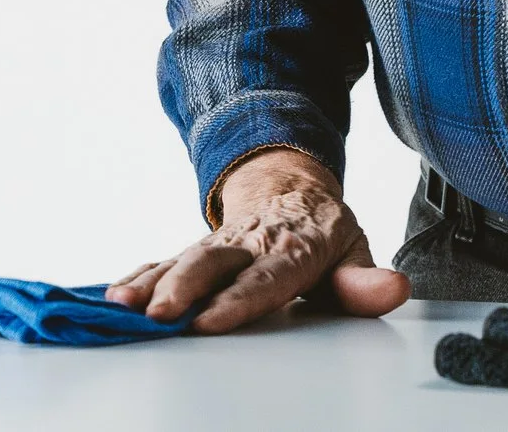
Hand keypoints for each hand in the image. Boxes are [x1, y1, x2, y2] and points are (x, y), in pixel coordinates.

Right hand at [105, 149, 410, 333]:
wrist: (289, 186)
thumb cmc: (322, 231)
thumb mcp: (354, 249)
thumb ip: (365, 279)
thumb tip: (394, 289)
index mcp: (294, 245)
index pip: (266, 276)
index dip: (239, 299)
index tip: (211, 320)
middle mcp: (250, 241)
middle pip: (213, 263)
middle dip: (184, 288)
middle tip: (160, 315)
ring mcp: (219, 243)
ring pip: (182, 259)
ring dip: (151, 283)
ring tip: (124, 306)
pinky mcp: (195, 250)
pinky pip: (162, 262)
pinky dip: (137, 277)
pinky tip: (114, 296)